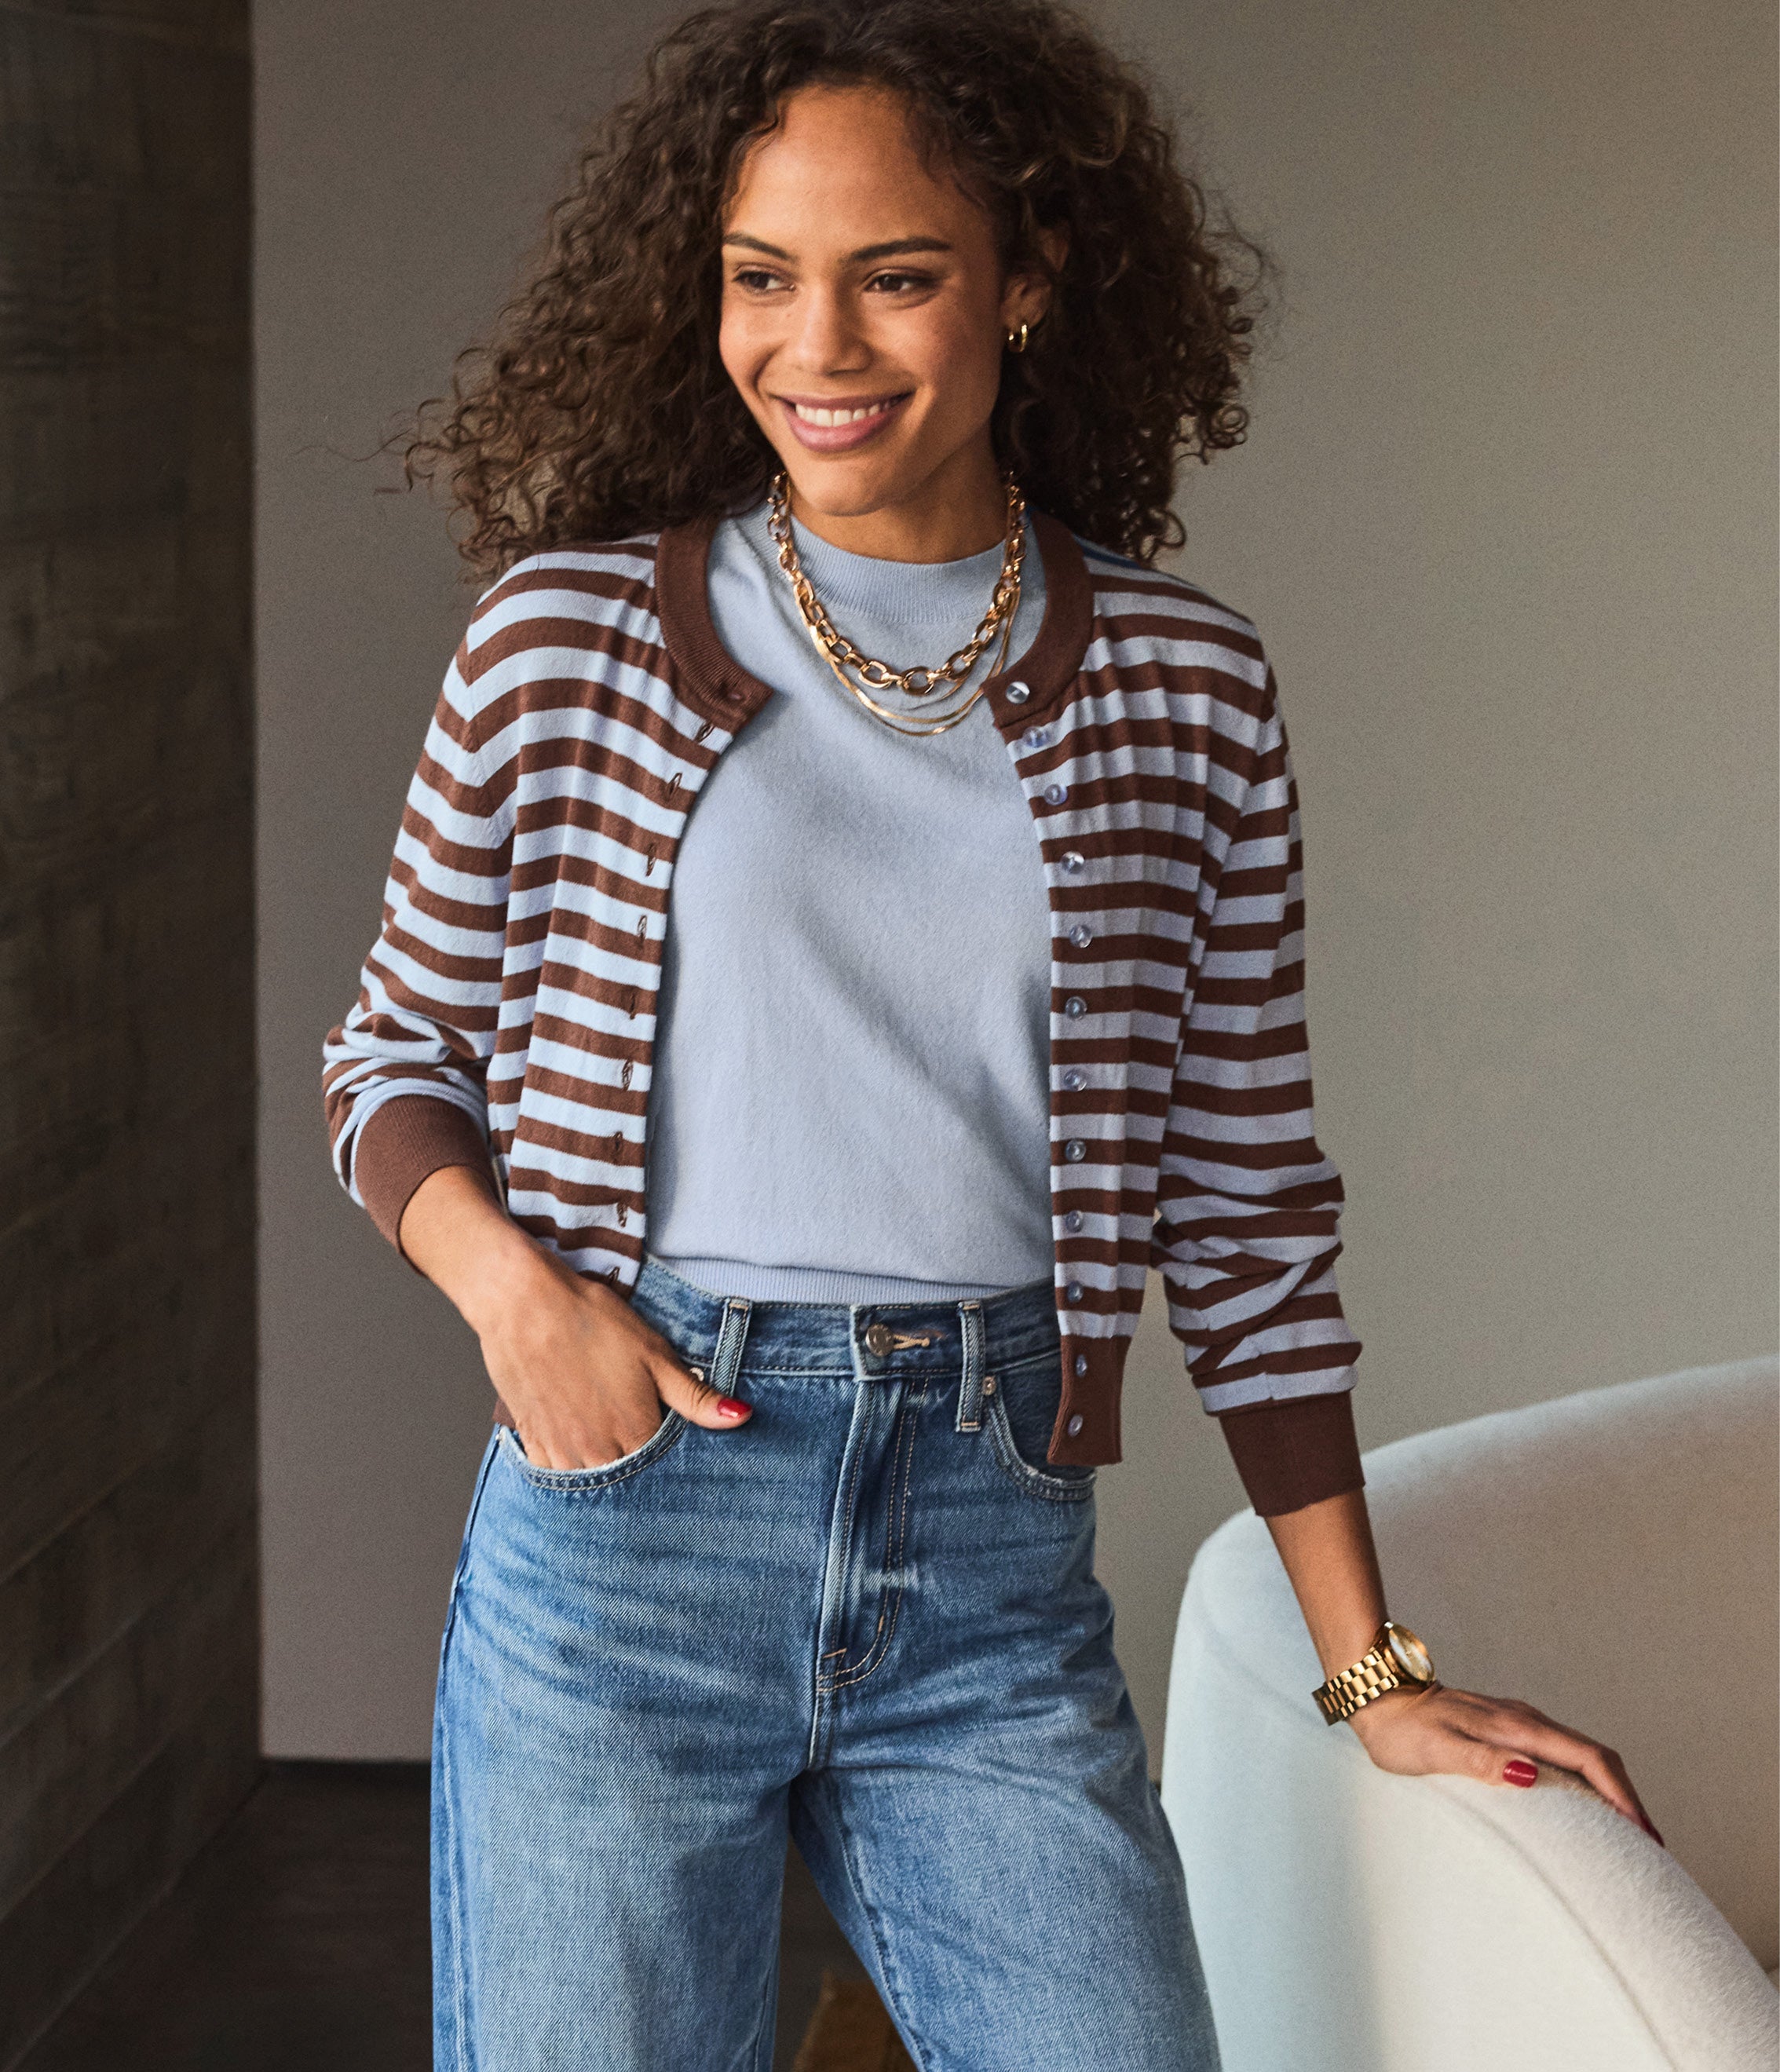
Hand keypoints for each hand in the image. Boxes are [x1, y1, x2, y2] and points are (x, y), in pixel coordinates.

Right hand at [397, 1164, 751, 1468]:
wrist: (524, 1303)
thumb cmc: (592, 1322)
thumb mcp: (654, 1354)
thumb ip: (695, 1397)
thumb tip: (741, 1417)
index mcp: (635, 1432)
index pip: (666, 1471)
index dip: (675, 1466)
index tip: (678, 1452)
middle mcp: (598, 1452)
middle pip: (629, 1486)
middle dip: (643, 1477)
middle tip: (646, 1453)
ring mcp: (561, 1451)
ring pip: (593, 1486)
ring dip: (607, 1476)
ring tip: (614, 1450)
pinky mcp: (534, 1442)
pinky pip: (555, 1477)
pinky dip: (571, 1469)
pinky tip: (581, 1451)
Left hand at [1345, 1680, 1663, 1844]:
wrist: (1378, 1697)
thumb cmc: (1401, 1729)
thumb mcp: (1436, 1749)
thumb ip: (1481, 1760)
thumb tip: (1529, 1774)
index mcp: (1516, 1726)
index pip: (1588, 1758)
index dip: (1621, 1795)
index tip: (1644, 1833)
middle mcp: (1525, 1720)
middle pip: (1595, 1757)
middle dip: (1627, 1798)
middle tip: (1650, 1845)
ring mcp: (1518, 1723)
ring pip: (1580, 1756)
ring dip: (1609, 1791)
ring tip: (1627, 1834)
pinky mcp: (1507, 1730)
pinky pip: (1560, 1756)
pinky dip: (1584, 1783)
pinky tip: (1583, 1807)